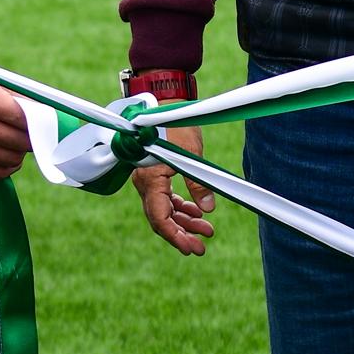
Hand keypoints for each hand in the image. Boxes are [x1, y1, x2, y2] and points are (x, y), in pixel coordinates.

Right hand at [133, 127, 215, 255]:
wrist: (162, 105)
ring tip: (207, 230)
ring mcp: (149, 180)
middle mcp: (145, 183)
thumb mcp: (191, 154)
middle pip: (161, 218)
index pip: (159, 218)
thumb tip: (208, 209)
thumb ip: (198, 183)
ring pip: (165, 210)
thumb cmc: (175, 125)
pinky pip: (165, 199)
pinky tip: (198, 213)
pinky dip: (181, 208)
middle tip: (202, 247)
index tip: (191, 248)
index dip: (175, 236)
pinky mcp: (155, 176)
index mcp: (150, 179)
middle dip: (182, 234)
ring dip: (184, 222)